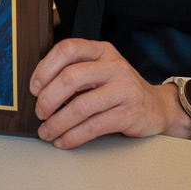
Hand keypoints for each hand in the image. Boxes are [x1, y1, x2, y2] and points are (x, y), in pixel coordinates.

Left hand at [29, 38, 188, 148]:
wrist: (157, 107)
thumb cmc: (120, 90)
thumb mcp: (100, 71)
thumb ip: (75, 72)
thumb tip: (38, 90)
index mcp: (102, 51)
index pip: (67, 49)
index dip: (44, 68)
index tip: (34, 88)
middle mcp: (114, 65)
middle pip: (70, 77)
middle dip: (47, 99)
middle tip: (39, 113)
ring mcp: (124, 89)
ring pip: (80, 106)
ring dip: (57, 123)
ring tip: (47, 132)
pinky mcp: (129, 113)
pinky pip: (93, 126)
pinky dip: (73, 136)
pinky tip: (64, 141)